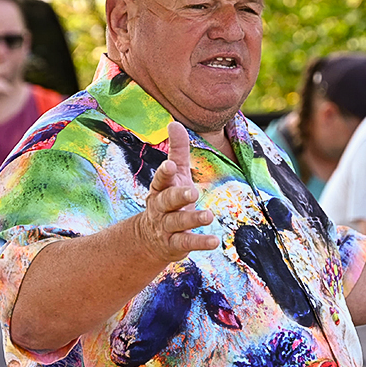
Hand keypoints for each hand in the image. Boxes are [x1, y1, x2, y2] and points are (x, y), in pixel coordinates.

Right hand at [137, 121, 218, 262]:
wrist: (150, 237)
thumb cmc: (169, 198)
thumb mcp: (175, 175)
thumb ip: (177, 151)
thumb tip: (174, 122)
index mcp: (160, 189)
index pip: (161, 179)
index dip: (165, 173)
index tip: (170, 165)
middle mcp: (160, 208)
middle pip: (167, 201)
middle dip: (179, 196)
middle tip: (193, 193)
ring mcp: (166, 227)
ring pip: (178, 223)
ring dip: (193, 220)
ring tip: (209, 216)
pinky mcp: (174, 244)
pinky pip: (186, 243)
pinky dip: (200, 243)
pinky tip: (215, 241)